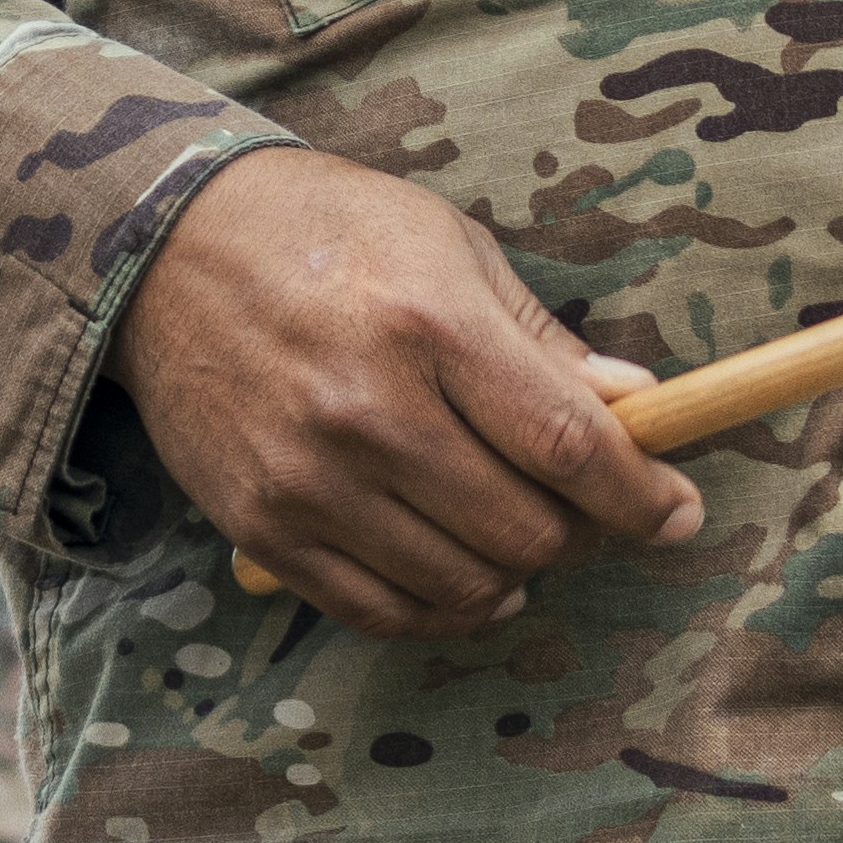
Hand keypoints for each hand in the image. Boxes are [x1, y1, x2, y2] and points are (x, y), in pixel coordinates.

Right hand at [109, 148, 695, 637]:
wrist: (164, 248)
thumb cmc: (326, 232)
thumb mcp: (447, 247)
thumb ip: (541, 340)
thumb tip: (637, 408)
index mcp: (428, 323)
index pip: (568, 445)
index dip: (642, 496)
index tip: (679, 514)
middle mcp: (368, 411)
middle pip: (525, 530)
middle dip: (579, 531)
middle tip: (580, 506)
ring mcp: (310, 479)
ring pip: (463, 585)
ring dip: (512, 574)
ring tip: (515, 537)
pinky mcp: (262, 527)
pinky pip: (381, 611)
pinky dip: (440, 609)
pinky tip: (459, 576)